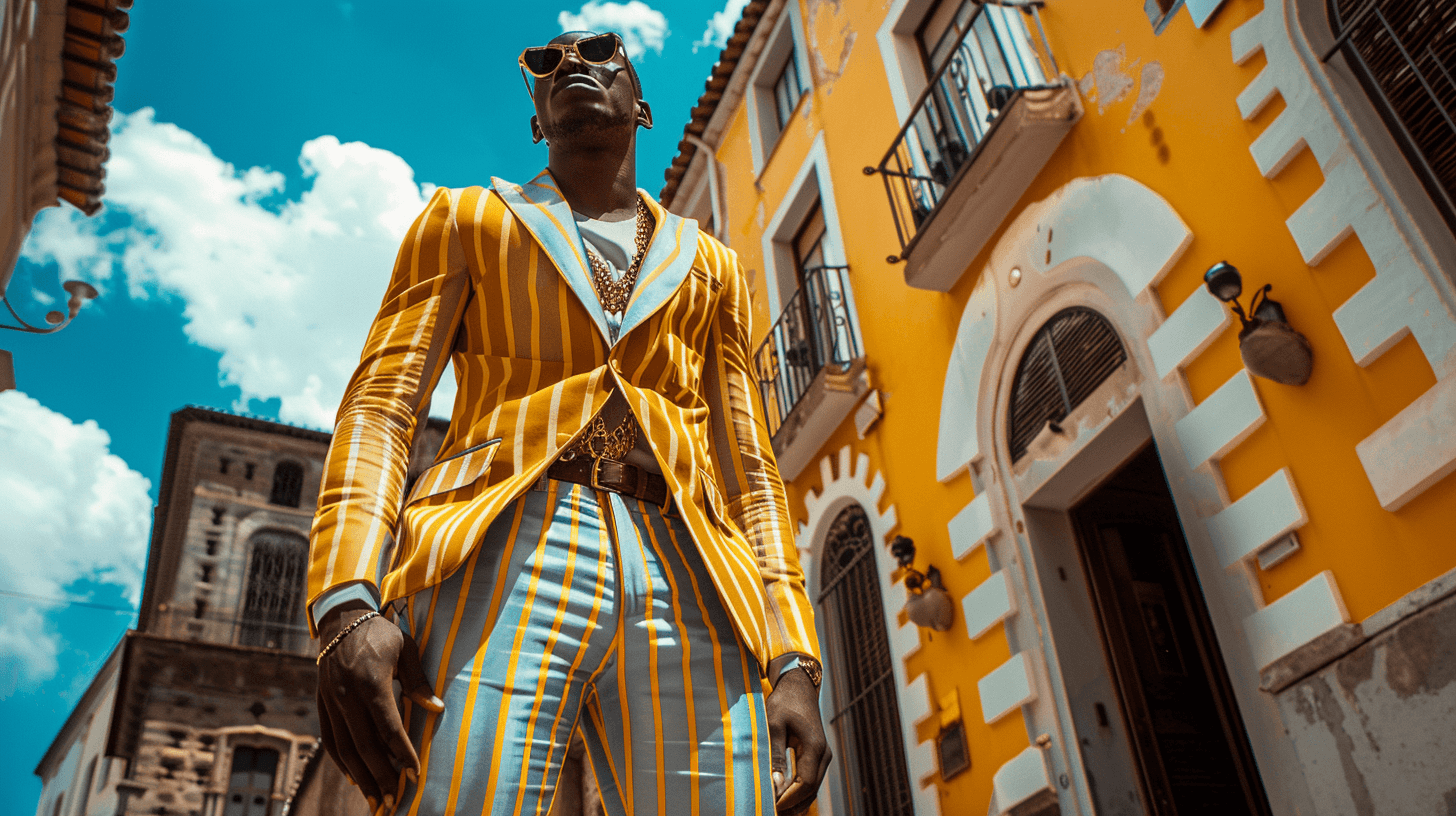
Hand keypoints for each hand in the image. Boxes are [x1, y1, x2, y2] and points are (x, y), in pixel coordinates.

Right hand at [316, 603, 443, 813]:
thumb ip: (418, 682)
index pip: (388, 727)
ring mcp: (331, 700)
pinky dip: (341, 762)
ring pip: (344, 748)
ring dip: (360, 777)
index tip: (415, 773)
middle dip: (380, 776)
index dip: (402, 753)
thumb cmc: (381, 634)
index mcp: (371, 681)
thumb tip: (438, 709)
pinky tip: (354, 778)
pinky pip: (329, 739)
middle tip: (394, 800)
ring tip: (375, 799)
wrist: (341, 619)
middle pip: (364, 745)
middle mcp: (347, 695)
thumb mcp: (406, 649)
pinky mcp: (321, 703)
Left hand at [766, 668, 831, 814]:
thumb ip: (775, 754)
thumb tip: (776, 784)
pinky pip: (811, 780)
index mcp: (815, 746)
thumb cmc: (784, 702)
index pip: (805, 783)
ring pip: (813, 788)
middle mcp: (824, 754)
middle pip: (811, 790)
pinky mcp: (818, 756)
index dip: (789, 798)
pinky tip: (783, 798)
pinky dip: (799, 792)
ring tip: (775, 808)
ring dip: (796, 801)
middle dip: (792, 804)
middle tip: (771, 811)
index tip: (772, 806)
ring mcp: (823, 755)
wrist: (799, 687)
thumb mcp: (774, 725)